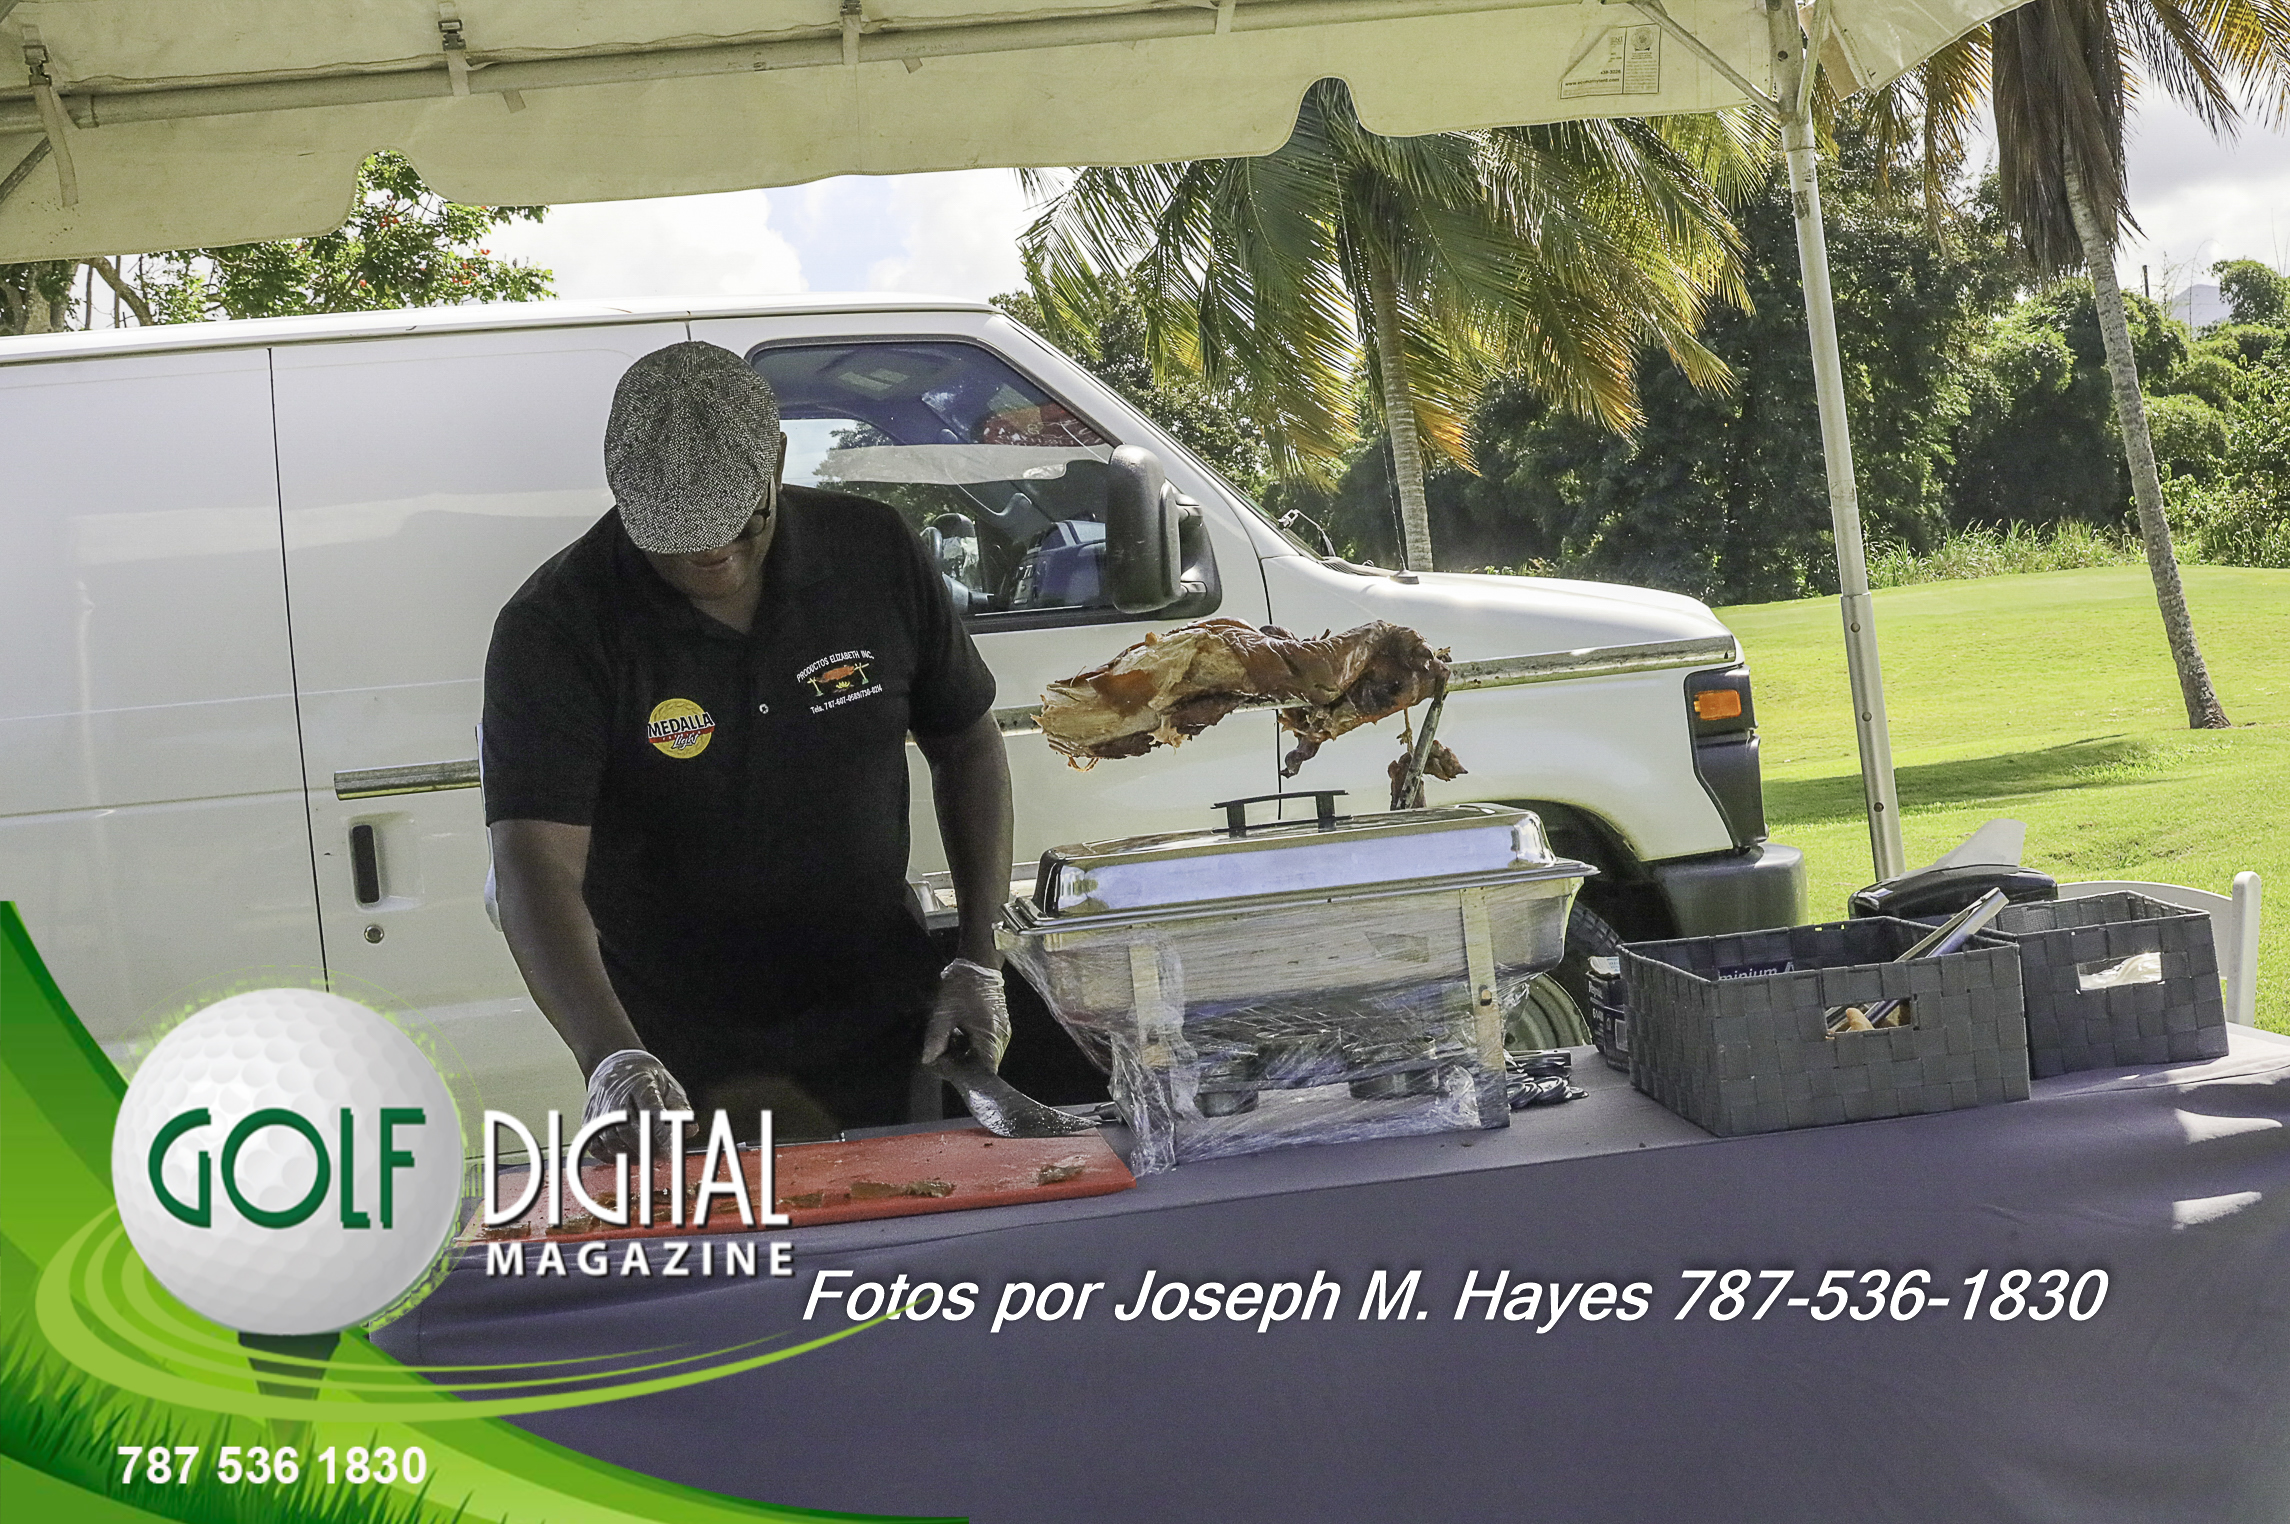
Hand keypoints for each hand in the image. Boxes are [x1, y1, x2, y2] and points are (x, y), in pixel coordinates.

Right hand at [582, 1049, 691, 1164]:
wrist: (613, 1064)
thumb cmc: (644, 1078)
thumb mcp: (668, 1085)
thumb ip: (680, 1109)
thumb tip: (691, 1130)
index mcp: (639, 1084)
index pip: (650, 1113)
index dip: (662, 1135)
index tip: (672, 1150)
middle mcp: (615, 1098)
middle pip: (629, 1130)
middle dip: (649, 1148)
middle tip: (664, 1155)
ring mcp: (600, 1111)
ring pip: (613, 1142)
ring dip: (633, 1154)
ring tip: (649, 1154)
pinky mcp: (589, 1123)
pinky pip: (598, 1148)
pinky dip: (613, 1156)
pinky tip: (628, 1152)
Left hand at [923, 959, 1010, 1069]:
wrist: (979, 964)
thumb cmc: (963, 988)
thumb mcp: (944, 1013)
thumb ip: (936, 1039)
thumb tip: (928, 1059)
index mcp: (990, 1037)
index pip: (985, 1071)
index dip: (967, 1076)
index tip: (948, 1070)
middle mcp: (1001, 1038)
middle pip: (984, 1065)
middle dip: (962, 1065)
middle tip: (941, 1057)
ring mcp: (1002, 1032)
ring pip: (984, 1055)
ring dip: (966, 1055)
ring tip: (948, 1046)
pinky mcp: (999, 1026)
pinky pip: (986, 1044)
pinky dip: (971, 1045)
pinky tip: (958, 1036)